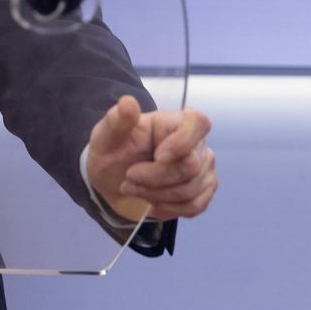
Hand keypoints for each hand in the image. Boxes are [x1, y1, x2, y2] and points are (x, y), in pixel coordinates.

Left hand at [86, 95, 216, 222]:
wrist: (114, 181)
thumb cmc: (113, 152)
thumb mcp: (106, 136)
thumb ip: (117, 121)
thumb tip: (127, 102)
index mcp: (174, 121)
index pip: (198, 122)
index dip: (183, 142)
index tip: (158, 156)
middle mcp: (196, 142)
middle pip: (190, 165)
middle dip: (154, 178)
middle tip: (129, 178)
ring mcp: (204, 167)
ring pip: (191, 189)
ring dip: (156, 194)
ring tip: (133, 188)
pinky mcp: (204, 189)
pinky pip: (194, 205)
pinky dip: (167, 207)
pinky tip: (151, 200)